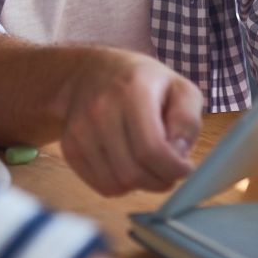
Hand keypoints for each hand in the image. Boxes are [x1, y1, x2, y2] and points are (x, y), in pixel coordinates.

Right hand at [58, 49, 202, 195]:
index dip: (174, 168)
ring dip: (141, 185)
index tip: (185, 168)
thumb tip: (178, 155)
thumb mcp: (180, 88)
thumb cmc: (143, 82)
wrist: (92, 71)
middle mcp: (101, 109)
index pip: (151, 149)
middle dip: (160, 181)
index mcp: (133, 90)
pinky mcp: (70, 146)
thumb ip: (187, 121)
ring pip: (116, 184)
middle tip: (170, 171)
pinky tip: (129, 164)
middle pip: (133, 172)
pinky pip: (101, 185)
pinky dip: (121, 184)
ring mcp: (81, 129)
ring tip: (150, 166)